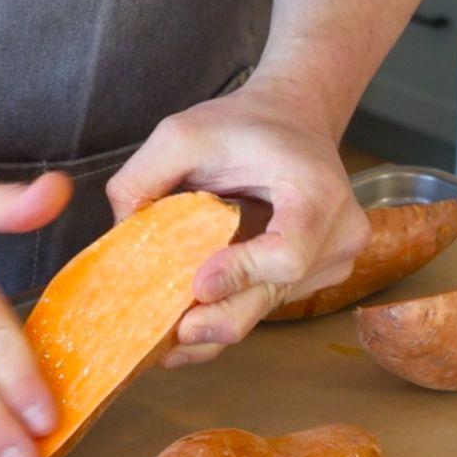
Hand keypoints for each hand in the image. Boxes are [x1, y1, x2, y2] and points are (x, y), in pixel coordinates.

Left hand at [106, 76, 369, 366]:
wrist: (294, 121)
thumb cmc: (245, 126)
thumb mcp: (183, 133)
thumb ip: (143, 177)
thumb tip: (119, 236)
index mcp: (316, 192)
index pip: (287, 254)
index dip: (242, 274)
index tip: (199, 282)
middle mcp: (337, 234)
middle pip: (274, 296)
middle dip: (218, 319)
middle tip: (172, 335)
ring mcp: (333, 261)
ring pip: (268, 308)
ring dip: (218, 318)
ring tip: (170, 327)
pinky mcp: (318, 278)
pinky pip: (269, 303)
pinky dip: (230, 309)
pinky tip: (194, 309)